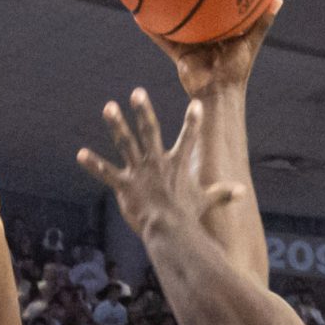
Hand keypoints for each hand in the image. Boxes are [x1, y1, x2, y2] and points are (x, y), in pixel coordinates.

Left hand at [77, 90, 240, 243]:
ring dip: (116, 124)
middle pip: (149, 131)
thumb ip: (223, 194)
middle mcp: (156, 163)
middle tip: (138, 92)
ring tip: (109, 107)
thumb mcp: (206, 203)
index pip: (188, 138)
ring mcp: (139, 173)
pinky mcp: (124, 186)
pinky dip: (93, 164)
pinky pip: (106, 173)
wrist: (170, 232)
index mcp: (177, 165)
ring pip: (126, 143)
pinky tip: (81, 154)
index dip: (193, 121)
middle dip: (144, 110)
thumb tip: (243, 192)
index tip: (195, 104)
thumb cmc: (189, 218)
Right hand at [142, 0, 282, 96]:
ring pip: (175, 24)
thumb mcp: (251, 41)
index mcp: (221, 31)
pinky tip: (139, 16)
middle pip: (193, 12)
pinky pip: (163, 40)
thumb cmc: (238, 70)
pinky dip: (152, 30)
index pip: (216, 6)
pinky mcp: (179, 56)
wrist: (219, 94)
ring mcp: (190, 45)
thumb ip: (263, 21)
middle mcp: (204, 35)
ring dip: (163, 10)